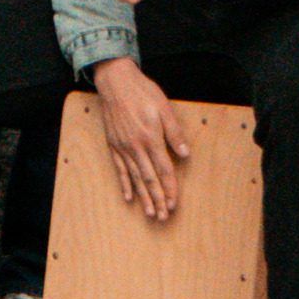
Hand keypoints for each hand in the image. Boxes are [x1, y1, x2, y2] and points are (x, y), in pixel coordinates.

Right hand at [91, 56, 189, 222]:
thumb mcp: (163, 108)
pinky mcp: (114, 144)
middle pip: (149, 179)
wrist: (115, 81)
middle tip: (163, 217)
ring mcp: (123, 147)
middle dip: (158, 199)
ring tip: (150, 213)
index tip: (174, 204)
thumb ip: (174, 132)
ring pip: (134, 178)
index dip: (170, 188)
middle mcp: (136, 147)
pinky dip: (124, 184)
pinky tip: (129, 197)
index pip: (164, 170)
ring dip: (143, 197)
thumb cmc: (142, 91)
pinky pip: (120, 169)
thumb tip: (185, 154)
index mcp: (150, 138)